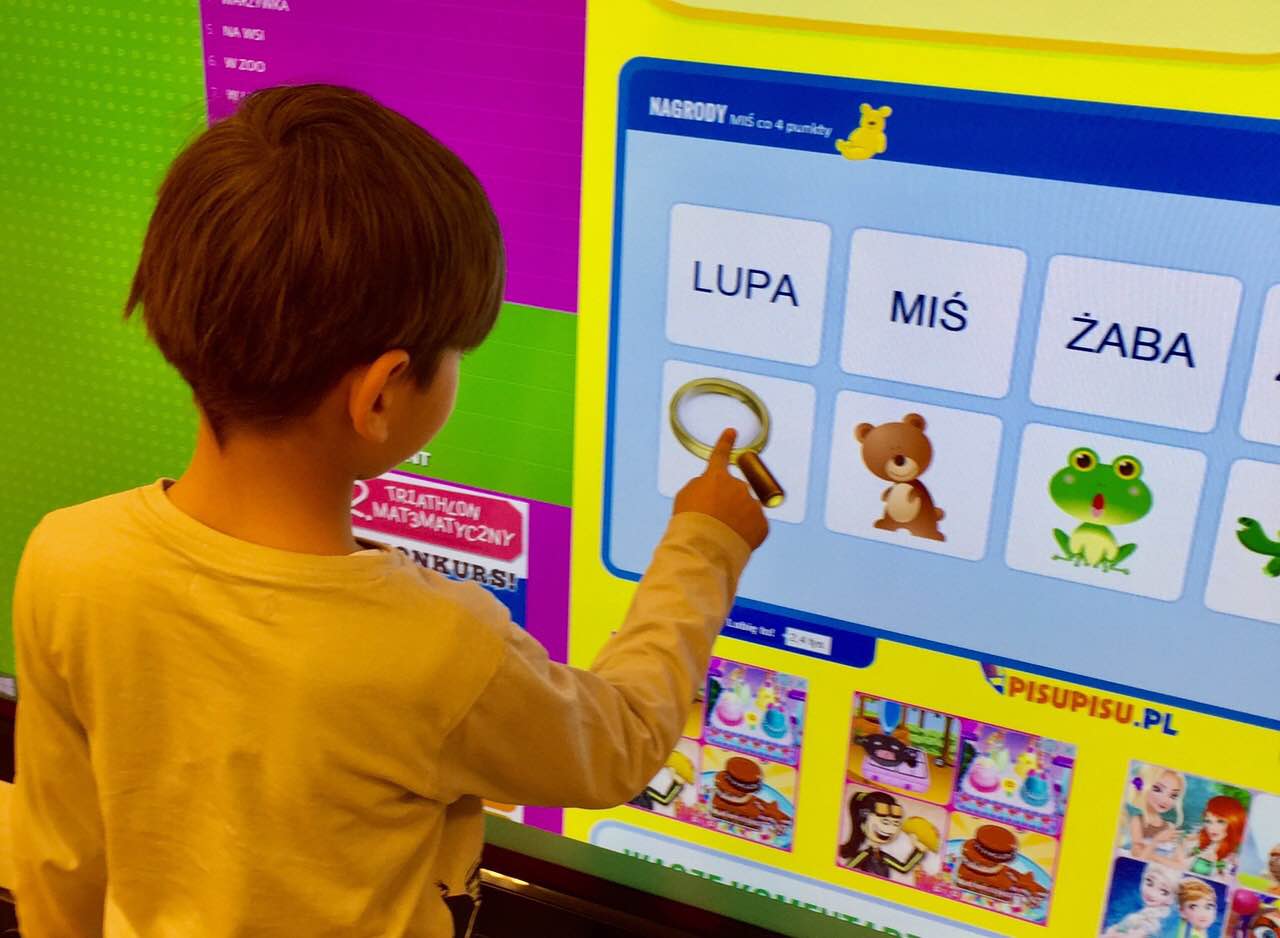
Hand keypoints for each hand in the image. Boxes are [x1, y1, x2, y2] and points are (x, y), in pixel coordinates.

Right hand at [673, 428, 768, 549]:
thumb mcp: (686, 496)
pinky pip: (755, 527)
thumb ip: (702, 486)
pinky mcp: (762, 524)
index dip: (725, 443)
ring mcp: (752, 504)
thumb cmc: (689, 521)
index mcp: (716, 476)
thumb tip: (715, 488)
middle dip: (727, 504)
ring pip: (745, 510)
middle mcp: (738, 486)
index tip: (732, 431)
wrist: (705, 546)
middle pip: (733, 492)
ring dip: (736, 519)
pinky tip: (733, 541)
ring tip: (721, 535)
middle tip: (712, 522)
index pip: (720, 455)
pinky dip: (746, 534)